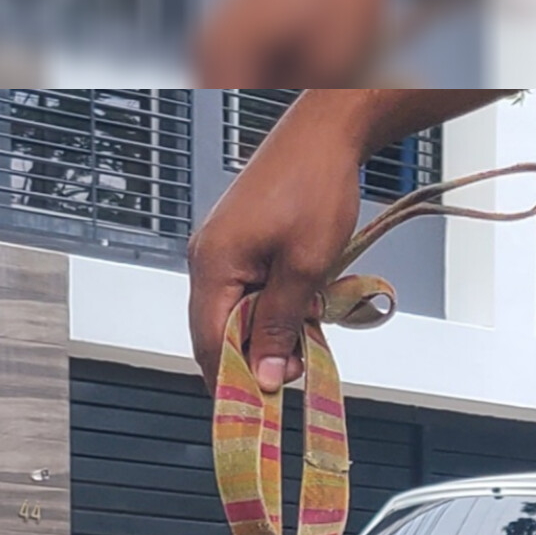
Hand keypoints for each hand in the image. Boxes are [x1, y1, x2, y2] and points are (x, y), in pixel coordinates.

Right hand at [186, 93, 368, 392]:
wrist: (328, 131)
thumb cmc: (316, 183)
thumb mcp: (305, 268)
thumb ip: (281, 326)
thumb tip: (266, 375)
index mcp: (212, 263)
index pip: (208, 345)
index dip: (235, 381)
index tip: (263, 402)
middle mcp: (207, 257)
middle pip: (217, 334)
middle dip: (254, 357)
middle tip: (295, 366)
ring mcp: (220, 248)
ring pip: (234, 315)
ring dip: (267, 332)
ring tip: (305, 329)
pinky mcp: (238, 242)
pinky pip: (245, 292)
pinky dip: (270, 308)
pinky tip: (299, 305)